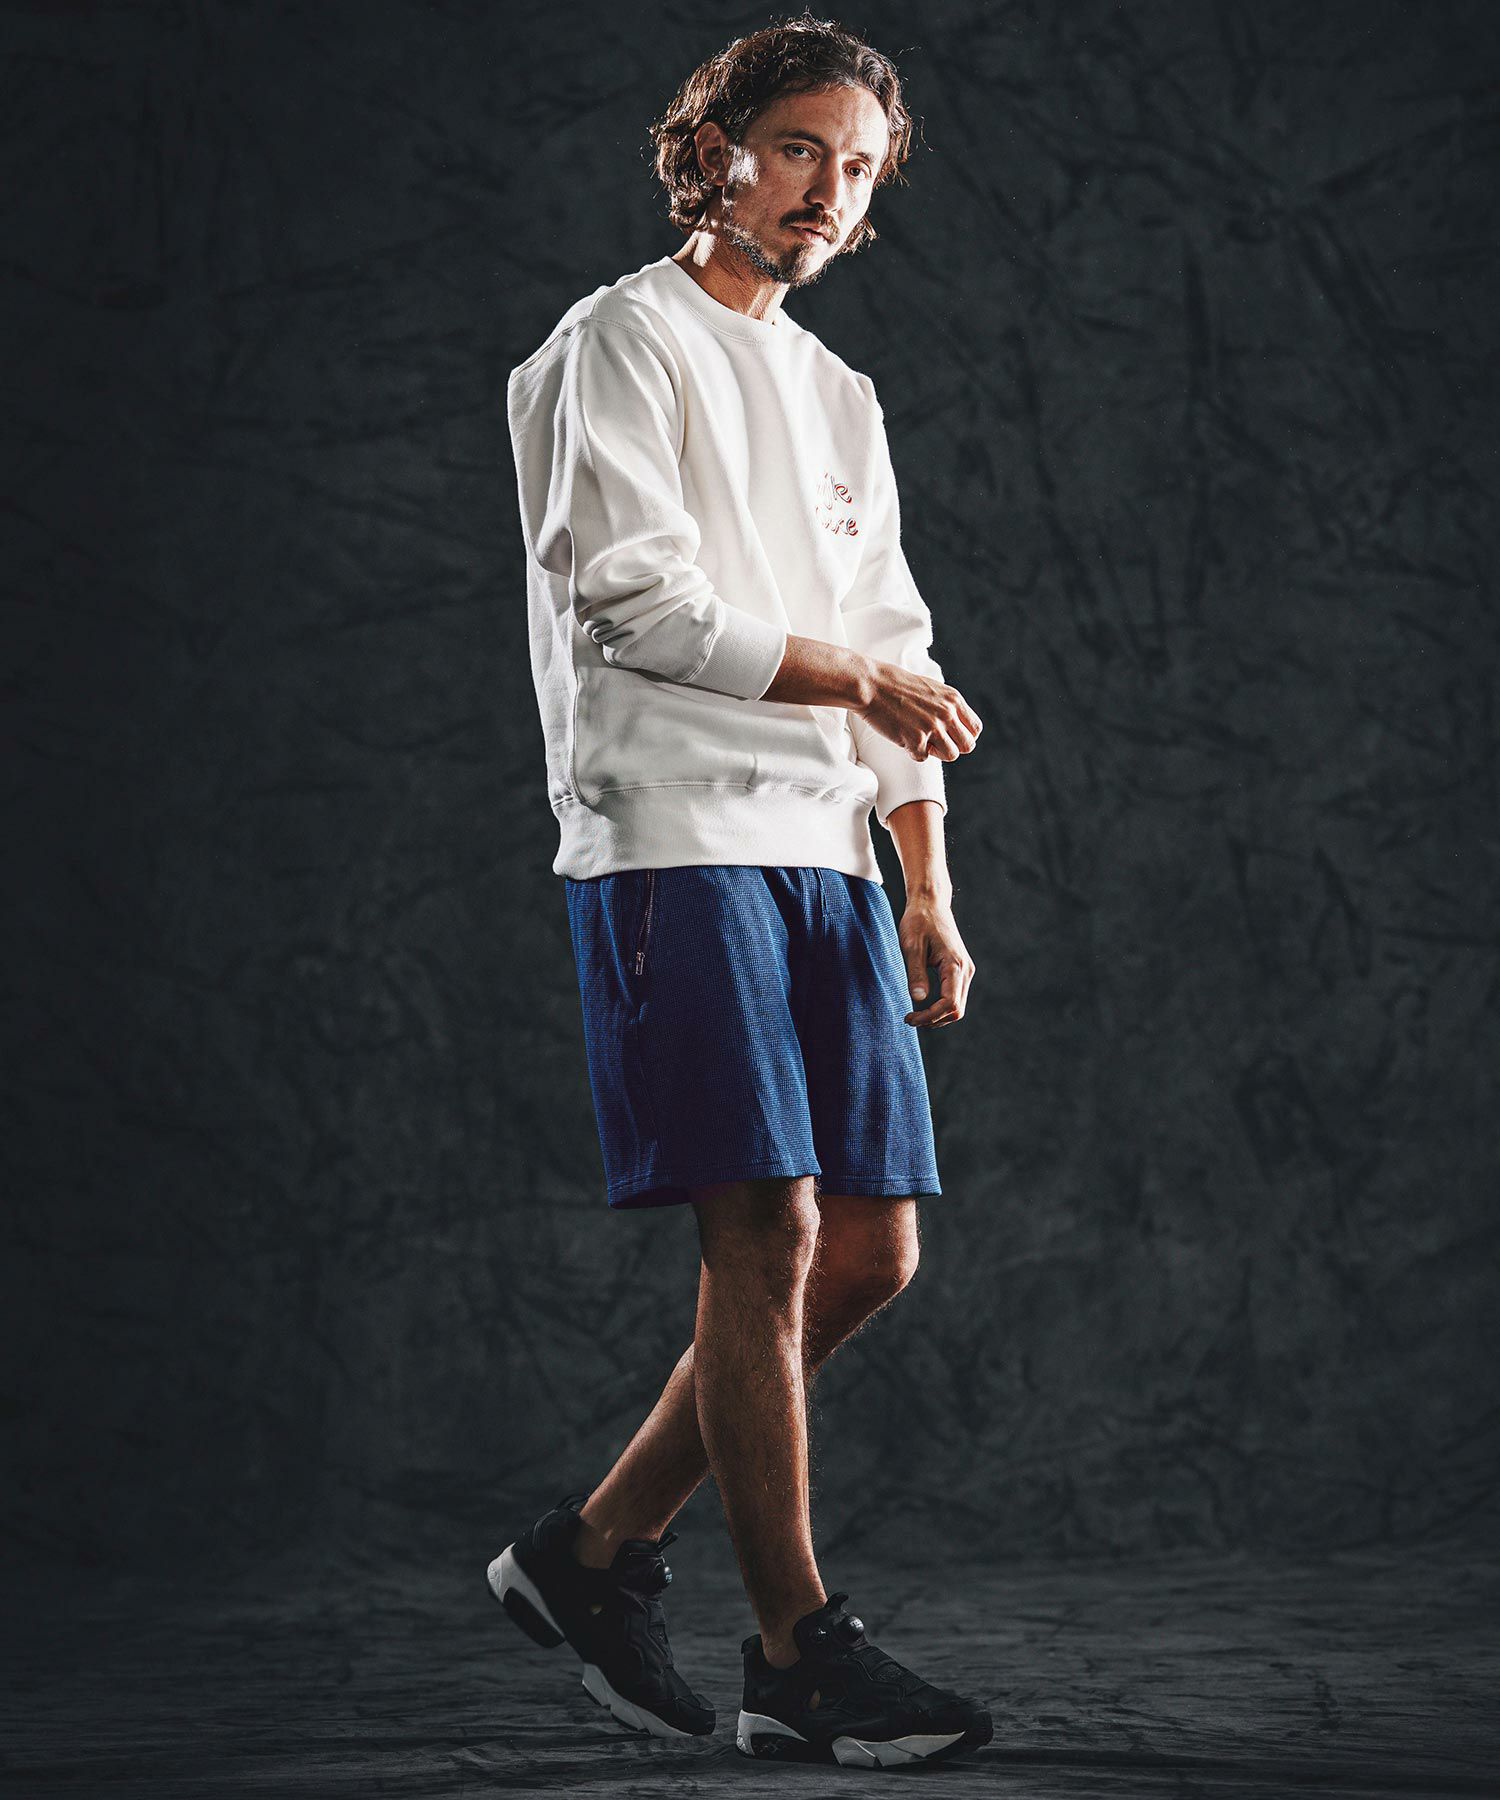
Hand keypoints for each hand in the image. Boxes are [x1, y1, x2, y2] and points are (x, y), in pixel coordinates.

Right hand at [857, 662, 981, 762]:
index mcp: (953, 700)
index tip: (950, 737)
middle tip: (935, 743)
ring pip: (951, 755)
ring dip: (935, 752)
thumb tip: (955, 725)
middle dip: (952, 747)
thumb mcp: (931, 688)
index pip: (975, 729)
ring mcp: (932, 727)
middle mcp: (947, 713)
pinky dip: (913, 751)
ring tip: (920, 741)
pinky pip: (923, 757)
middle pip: (967, 746)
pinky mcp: (915, 739)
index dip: (963, 736)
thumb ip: (946, 706)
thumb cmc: (895, 685)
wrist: (871, 685)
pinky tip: (903, 737)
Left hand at [899, 893, 974, 1027]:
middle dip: (934, 1019)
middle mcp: (965, 969)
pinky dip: (941, 1006)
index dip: (930, 1016)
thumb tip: (918, 999)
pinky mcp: (960, 969)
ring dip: (938, 1015)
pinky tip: (924, 1005)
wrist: (931, 903)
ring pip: (958, 1005)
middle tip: (910, 1019)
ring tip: (915, 1015)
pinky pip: (955, 995)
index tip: (909, 1018)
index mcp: (954, 965)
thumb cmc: (919, 921)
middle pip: (957, 1010)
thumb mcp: (912, 946)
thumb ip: (916, 973)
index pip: (949, 1004)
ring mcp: (965, 969)